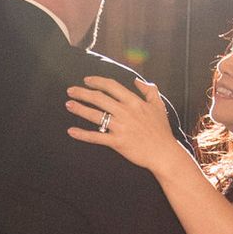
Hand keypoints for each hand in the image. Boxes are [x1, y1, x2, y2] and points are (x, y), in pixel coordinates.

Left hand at [66, 73, 190, 177]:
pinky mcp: (117, 142)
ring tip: (68, 104)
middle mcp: (125, 112)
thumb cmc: (161, 130)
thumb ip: (149, 90)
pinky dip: (82, 134)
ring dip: (79, 109)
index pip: (112, 86)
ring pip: (95, 115)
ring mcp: (120, 128)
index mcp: (134, 102)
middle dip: (82, 93)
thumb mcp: (159, 106)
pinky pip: (96, 137)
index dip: (97, 81)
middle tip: (70, 91)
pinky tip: (71, 131)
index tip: (87, 80)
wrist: (163, 153)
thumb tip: (138, 81)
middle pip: (99, 98)